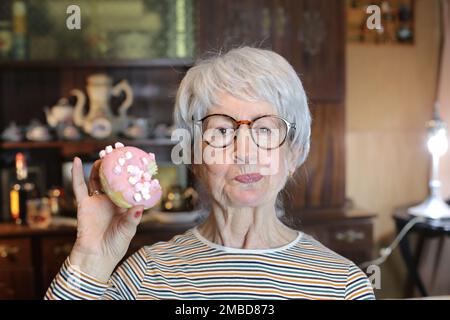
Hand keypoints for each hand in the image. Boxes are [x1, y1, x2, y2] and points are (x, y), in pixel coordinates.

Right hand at [69, 157, 143, 280]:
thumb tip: (140, 207)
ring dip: (99, 166)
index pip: (129, 185)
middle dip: (115, 165)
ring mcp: (97, 201)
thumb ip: (133, 219)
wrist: (96, 257)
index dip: (132, 174)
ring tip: (103, 153)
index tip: (138, 161)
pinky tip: (75, 161)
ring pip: (97, 179)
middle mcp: (111, 200)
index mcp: (124, 204)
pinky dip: (76, 173)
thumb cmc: (115, 245)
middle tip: (119, 151)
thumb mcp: (128, 230)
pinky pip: (79, 186)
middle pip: (113, 178)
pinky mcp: (84, 204)